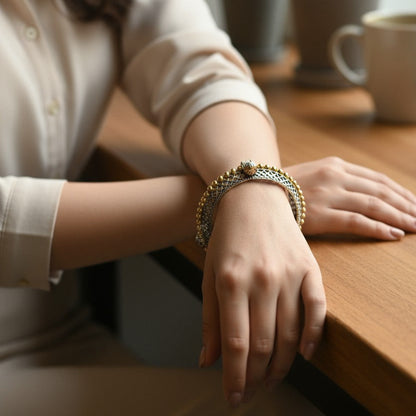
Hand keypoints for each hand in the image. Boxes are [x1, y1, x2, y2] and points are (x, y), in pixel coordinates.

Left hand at [198, 182, 325, 406]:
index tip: (233, 397)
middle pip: (263, 344)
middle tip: (251, 391)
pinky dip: (314, 336)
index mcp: (230, 281)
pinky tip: (306, 355)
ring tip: (271, 378)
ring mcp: (289, 274)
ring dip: (282, 365)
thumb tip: (207, 361)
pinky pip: (318, 309)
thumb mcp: (209, 273)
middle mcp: (261, 280)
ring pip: (290, 334)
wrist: (253, 199)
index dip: (234, 377)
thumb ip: (210, 318)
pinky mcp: (309, 268)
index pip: (235, 343)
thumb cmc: (227, 237)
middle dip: (255, 376)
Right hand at [285, 157, 415, 238]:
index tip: (415, 204)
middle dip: (406, 206)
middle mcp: (336, 177)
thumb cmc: (284, 187)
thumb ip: (338, 180)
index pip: (377, 180)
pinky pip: (357, 221)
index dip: (400, 193)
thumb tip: (363, 193)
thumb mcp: (313, 175)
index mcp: (335, 166)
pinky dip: (378, 228)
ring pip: (374, 206)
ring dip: (399, 217)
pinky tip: (394, 235)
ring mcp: (329, 195)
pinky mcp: (321, 214)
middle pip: (381, 192)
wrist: (255, 191)